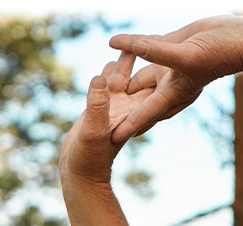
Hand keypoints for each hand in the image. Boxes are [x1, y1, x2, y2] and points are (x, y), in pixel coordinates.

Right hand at [59, 52, 152, 184]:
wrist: (80, 174)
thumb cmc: (89, 158)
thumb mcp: (93, 130)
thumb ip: (97, 105)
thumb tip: (101, 80)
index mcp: (132, 112)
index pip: (148, 83)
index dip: (156, 67)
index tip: (162, 46)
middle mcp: (127, 109)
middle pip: (139, 77)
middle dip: (145, 59)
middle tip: (153, 35)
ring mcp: (115, 110)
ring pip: (122, 80)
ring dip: (126, 63)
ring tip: (132, 42)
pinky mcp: (101, 110)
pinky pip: (106, 88)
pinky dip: (108, 75)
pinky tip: (109, 64)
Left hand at [108, 16, 242, 141]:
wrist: (235, 38)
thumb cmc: (218, 52)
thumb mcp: (185, 55)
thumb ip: (153, 51)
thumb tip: (119, 44)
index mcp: (175, 92)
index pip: (147, 113)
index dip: (129, 125)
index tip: (112, 137)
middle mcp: (170, 83)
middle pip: (140, 101)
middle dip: (123, 111)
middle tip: (102, 124)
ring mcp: (169, 67)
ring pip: (140, 74)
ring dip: (123, 77)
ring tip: (103, 86)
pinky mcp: (171, 50)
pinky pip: (146, 50)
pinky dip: (133, 47)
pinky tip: (117, 43)